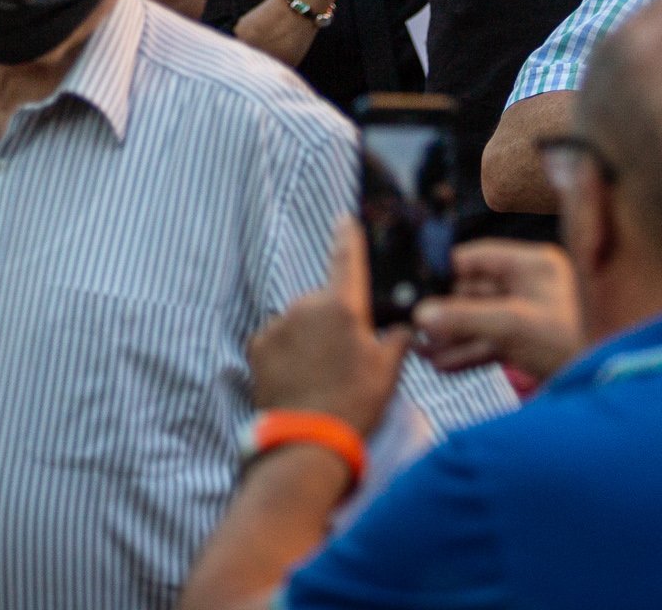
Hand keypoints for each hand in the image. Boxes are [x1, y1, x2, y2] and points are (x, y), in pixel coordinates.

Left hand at [248, 218, 410, 437]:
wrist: (306, 443)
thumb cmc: (355, 405)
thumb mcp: (388, 372)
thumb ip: (398, 340)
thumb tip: (405, 326)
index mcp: (342, 306)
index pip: (346, 259)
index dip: (347, 237)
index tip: (344, 218)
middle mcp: (305, 306)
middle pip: (324, 302)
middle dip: (333, 320)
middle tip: (345, 357)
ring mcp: (277, 325)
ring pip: (299, 322)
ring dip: (309, 337)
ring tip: (321, 376)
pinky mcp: (257, 345)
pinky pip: (277, 339)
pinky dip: (287, 352)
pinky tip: (299, 379)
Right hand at [413, 238, 582, 385]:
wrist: (611, 380)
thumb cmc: (574, 340)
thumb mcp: (513, 325)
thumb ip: (464, 319)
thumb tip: (421, 315)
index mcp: (532, 265)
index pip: (478, 258)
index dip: (446, 272)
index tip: (416, 289)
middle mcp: (531, 286)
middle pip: (476, 293)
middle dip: (444, 314)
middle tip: (414, 329)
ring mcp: (531, 316)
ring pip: (482, 321)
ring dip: (453, 338)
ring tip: (422, 353)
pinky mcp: (531, 344)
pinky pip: (493, 343)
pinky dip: (470, 353)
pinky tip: (444, 366)